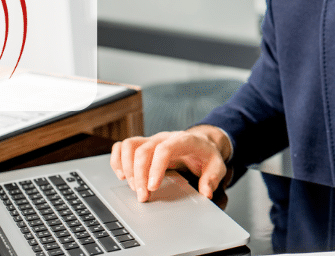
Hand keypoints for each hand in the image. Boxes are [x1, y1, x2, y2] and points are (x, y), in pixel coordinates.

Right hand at [109, 125, 230, 201]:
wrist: (201, 143)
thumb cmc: (206, 155)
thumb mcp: (217, 165)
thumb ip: (213, 178)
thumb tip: (206, 193)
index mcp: (183, 140)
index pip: (164, 149)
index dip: (155, 168)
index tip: (153, 187)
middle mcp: (164, 137)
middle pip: (143, 150)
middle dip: (139, 175)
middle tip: (143, 196)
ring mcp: (151, 140)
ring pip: (129, 145)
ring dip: (126, 168)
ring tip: (134, 187)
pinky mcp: (143, 145)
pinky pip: (122, 146)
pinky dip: (117, 160)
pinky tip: (122, 176)